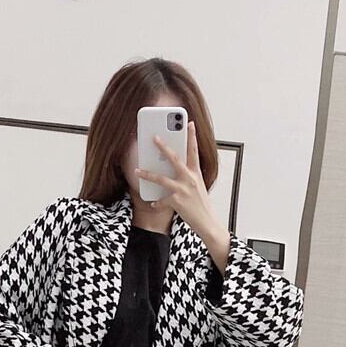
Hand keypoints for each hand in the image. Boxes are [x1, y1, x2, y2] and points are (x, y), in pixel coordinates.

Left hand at [134, 121, 225, 243]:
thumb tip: (173, 170)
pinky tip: (153, 204)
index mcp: (196, 173)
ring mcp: (183, 190)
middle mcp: (190, 179)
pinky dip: (157, 202)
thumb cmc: (201, 205)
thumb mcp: (197, 187)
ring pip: (161, 179)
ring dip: (147, 174)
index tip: (189, 123)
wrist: (208, 223)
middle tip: (154, 137)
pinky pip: (162, 200)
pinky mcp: (177, 201)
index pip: (194, 151)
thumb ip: (187, 177)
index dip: (191, 136)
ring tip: (137, 170)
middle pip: (175, 159)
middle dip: (163, 147)